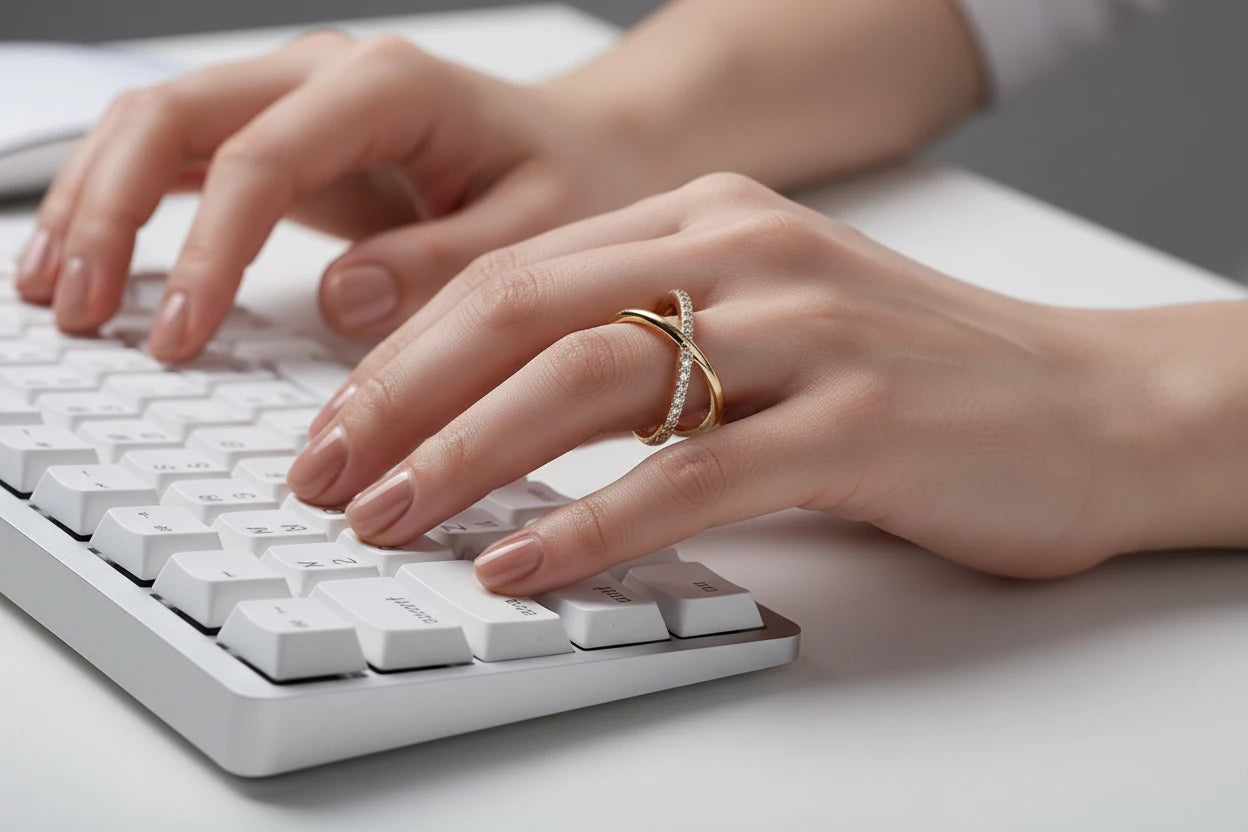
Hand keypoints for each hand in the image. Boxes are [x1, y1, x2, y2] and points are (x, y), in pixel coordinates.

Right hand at [14, 31, 648, 358]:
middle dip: (110, 213)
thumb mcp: (537, 232)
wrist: (582, 151)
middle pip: (175, 115)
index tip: (180, 336)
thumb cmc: (570, 184)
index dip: (208, 249)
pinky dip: (127, 206)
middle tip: (79, 311)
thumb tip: (339, 297)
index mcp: (388, 87)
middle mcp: (326, 76)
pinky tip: (94, 263)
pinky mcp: (284, 137)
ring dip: (94, 203)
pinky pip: (183, 157)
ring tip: (55, 292)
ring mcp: (296, 100)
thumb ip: (443, 262)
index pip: (262, 158)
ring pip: (156, 125)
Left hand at [284, 172, 1177, 594]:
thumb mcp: (771, 318)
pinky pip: (688, 477)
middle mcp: (751, 254)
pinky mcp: (859, 429)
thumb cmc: (920, 375)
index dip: (409, 349)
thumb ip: (654, 336)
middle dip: (402, 397)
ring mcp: (808, 334)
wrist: (1094, 406)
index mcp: (715, 217)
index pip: (517, 269)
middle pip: (526, 312)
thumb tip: (505, 408)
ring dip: (468, 459)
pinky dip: (588, 528)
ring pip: (590, 384)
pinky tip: (522, 565)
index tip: (340, 421)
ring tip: (392, 518)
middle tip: (326, 471)